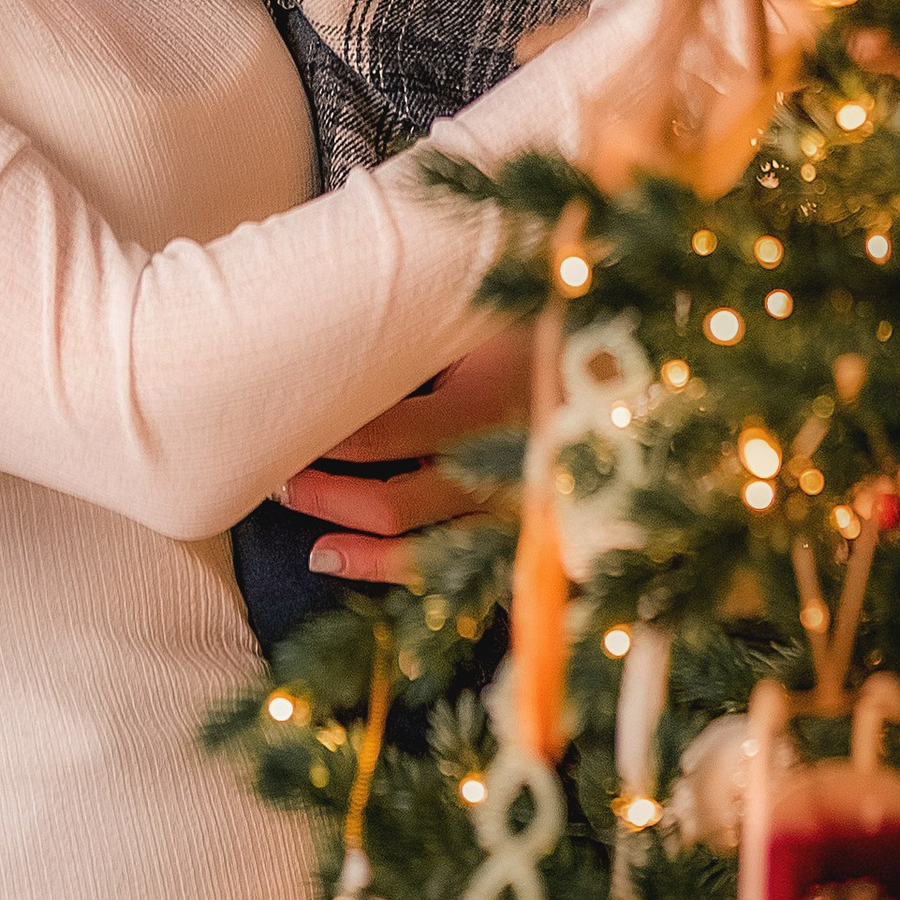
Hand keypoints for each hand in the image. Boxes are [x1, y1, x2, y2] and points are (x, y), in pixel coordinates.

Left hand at [282, 328, 533, 584]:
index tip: (282, 424)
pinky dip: (401, 573)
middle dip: (323, 496)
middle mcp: (494, 470)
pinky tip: (356, 566)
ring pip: (420, 554)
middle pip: (390, 503)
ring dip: (355, 548)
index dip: (320, 438)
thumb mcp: (477, 326)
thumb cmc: (539, 332)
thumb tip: (338, 354)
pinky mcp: (522, 533)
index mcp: (481, 409)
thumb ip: (417, 345)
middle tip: (277, 476)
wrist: (622, 364)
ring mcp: (510, 511)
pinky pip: (455, 566)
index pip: (378, 438)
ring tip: (313, 547)